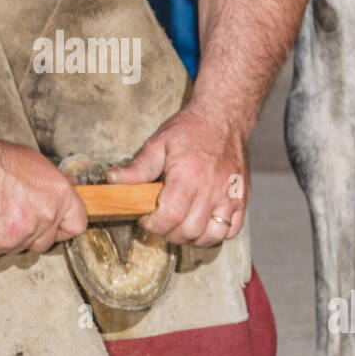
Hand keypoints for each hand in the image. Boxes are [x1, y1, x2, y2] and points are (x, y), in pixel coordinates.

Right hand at [0, 138, 87, 256]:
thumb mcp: (37, 163)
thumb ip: (55, 182)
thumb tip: (70, 186)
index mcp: (59, 199)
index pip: (77, 225)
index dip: (65, 226)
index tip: (56, 225)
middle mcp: (44, 220)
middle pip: (46, 242)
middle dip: (35, 233)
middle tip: (18, 215)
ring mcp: (19, 237)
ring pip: (19, 247)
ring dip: (11, 235)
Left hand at [107, 107, 248, 246]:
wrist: (223, 117)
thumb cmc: (190, 129)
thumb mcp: (158, 143)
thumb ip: (137, 167)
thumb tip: (113, 180)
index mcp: (188, 175)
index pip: (170, 216)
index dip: (153, 225)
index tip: (146, 218)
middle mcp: (211, 188)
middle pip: (189, 230)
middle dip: (169, 233)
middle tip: (161, 222)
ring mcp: (230, 195)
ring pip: (211, 236)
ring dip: (191, 238)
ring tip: (180, 225)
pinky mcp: (242, 198)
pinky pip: (231, 230)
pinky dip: (215, 234)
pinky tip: (202, 224)